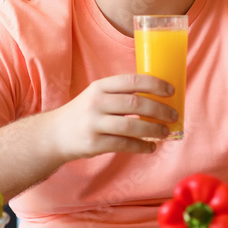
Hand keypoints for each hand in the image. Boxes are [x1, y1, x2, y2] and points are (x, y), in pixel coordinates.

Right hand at [49, 74, 178, 160]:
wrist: (54, 134)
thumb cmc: (84, 113)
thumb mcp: (97, 96)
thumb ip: (121, 95)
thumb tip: (157, 99)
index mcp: (100, 86)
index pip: (132, 81)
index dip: (155, 85)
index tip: (171, 91)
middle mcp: (96, 102)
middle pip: (135, 104)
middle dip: (159, 110)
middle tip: (174, 115)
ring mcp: (94, 123)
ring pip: (132, 127)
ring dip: (154, 130)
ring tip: (166, 132)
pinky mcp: (93, 143)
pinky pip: (124, 145)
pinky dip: (141, 146)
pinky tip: (151, 147)